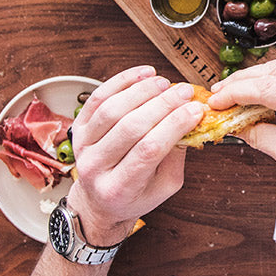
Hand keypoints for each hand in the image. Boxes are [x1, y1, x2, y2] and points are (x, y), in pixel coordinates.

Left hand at [65, 66, 203, 245]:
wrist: (98, 201)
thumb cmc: (136, 194)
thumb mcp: (166, 185)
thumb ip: (178, 154)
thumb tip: (192, 117)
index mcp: (119, 189)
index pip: (149, 150)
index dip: (175, 125)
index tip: (196, 110)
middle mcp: (95, 168)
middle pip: (131, 127)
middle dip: (163, 105)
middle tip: (185, 92)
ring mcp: (83, 146)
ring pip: (112, 109)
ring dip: (142, 91)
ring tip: (165, 83)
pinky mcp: (78, 128)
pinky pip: (98, 98)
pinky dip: (122, 81)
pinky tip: (144, 74)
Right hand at [208, 54, 275, 197]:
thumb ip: (259, 135)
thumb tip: (233, 122)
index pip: (265, 88)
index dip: (234, 93)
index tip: (214, 101)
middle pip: (273, 70)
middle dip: (242, 82)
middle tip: (220, 96)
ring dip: (259, 76)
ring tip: (237, 92)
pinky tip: (263, 87)